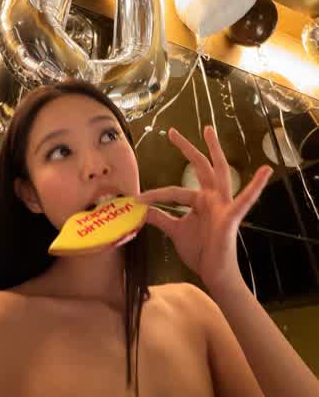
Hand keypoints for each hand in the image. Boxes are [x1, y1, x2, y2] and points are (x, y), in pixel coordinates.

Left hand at [136, 126, 272, 288]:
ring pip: (218, 171)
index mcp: (200, 200)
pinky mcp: (231, 215)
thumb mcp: (174, 230)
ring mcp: (223, 203)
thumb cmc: (200, 251)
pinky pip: (246, 199)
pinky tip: (265, 171)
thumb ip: (160, 218)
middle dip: (187, 148)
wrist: (213, 273)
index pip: (173, 190)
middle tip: (172, 131)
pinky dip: (256, 186)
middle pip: (199, 166)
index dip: (155, 195)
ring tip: (210, 131)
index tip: (138, 198)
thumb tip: (141, 209)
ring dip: (214, 150)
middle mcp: (212, 197)